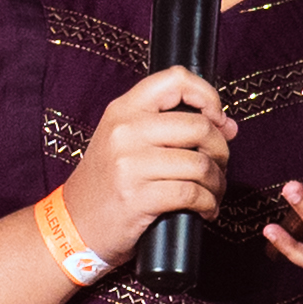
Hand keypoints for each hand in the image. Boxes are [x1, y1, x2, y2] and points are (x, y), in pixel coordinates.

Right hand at [63, 66, 234, 255]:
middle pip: (199, 127)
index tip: (218, 121)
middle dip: (221, 151)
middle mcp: (125, 131)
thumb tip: (228, 126)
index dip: (208, 96)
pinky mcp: (137, 198)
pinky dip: (208, 204)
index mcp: (124, 110)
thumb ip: (170, 128)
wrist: (74, 223)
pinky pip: (191, 194)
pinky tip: (206, 210)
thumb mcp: (126, 142)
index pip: (176, 79)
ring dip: (218, 183)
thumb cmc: (108, 183)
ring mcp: (130, 165)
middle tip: (219, 167)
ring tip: (213, 192)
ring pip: (200, 164)